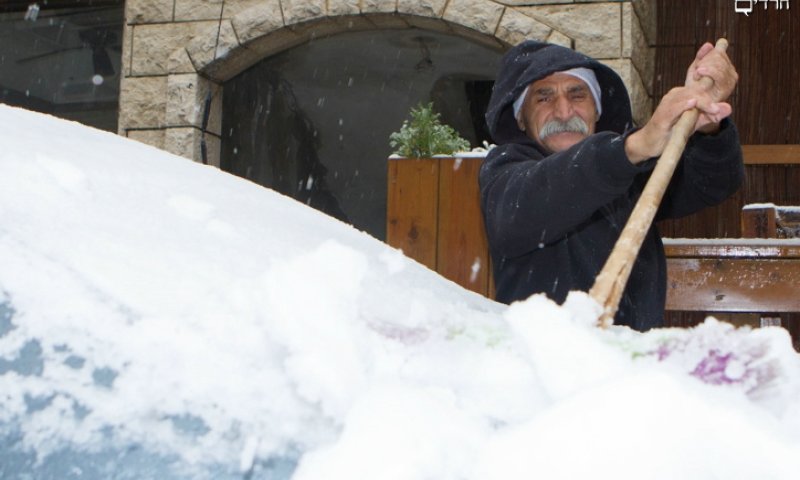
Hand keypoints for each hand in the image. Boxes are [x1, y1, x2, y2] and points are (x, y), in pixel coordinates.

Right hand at [624, 43, 736, 162]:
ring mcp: (667, 104)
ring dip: (702, 102)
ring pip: (687, 98)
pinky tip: (692, 103)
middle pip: (696, 87)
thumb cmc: (671, 131)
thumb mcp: (693, 121)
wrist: (650, 142)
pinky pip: (673, 108)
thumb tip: (729, 108)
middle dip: (710, 86)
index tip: (720, 53)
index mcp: (683, 93)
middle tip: (724, 97)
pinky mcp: (662, 116)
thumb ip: (709, 114)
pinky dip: (683, 106)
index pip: (700, 79)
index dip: (711, 68)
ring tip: (715, 108)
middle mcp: (675, 95)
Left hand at [685, 42, 737, 102]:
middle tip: (697, 71)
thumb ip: (702, 56)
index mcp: (726, 68)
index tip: (700, 61)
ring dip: (705, 67)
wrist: (688, 106)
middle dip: (705, 60)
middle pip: (719, 56)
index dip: (708, 53)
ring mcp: (729, 83)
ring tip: (696, 75)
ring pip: (719, 63)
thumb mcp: (696, 69)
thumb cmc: (692, 89)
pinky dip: (707, 71)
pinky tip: (698, 73)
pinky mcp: (724, 91)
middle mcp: (731, 75)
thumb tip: (709, 44)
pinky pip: (718, 74)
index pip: (720, 51)